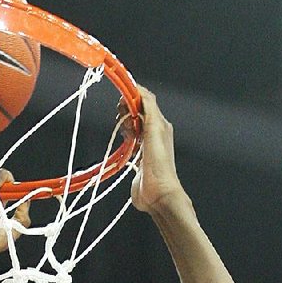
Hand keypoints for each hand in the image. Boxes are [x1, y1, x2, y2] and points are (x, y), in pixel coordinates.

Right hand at [121, 87, 185, 215]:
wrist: (158, 193)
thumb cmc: (159, 164)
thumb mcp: (155, 128)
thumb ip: (148, 107)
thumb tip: (140, 89)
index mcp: (160, 123)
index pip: (146, 100)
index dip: (132, 95)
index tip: (120, 95)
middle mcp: (154, 132)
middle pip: (137, 112)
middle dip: (126, 110)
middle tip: (122, 117)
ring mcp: (146, 145)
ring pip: (132, 125)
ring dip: (125, 124)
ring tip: (125, 132)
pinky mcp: (138, 157)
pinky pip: (129, 141)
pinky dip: (124, 137)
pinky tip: (123, 141)